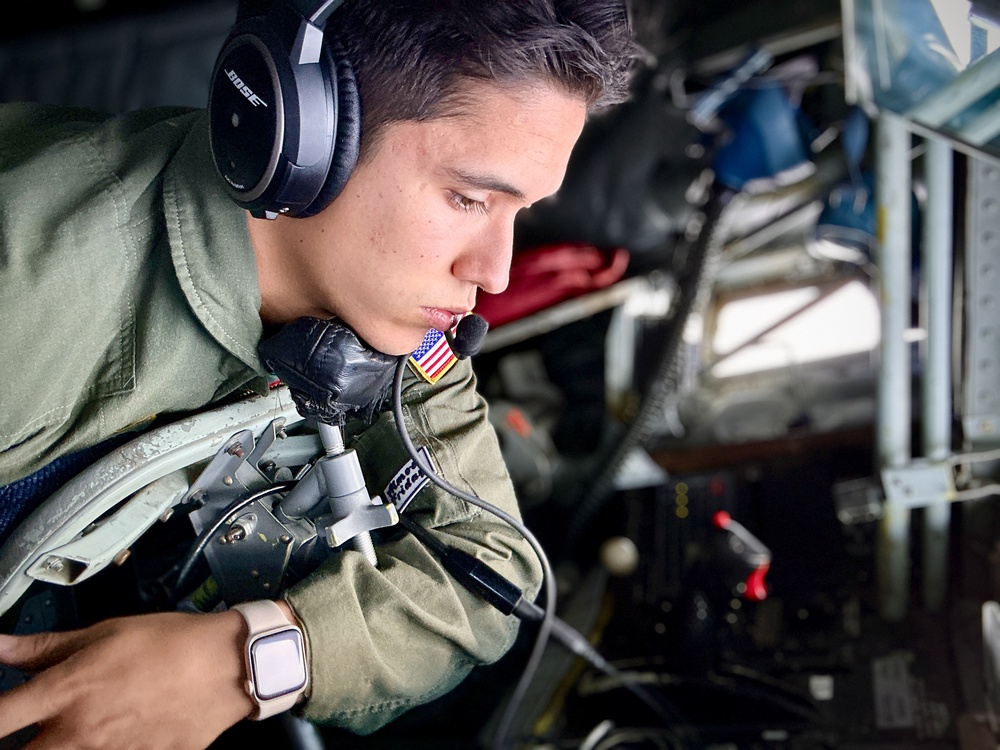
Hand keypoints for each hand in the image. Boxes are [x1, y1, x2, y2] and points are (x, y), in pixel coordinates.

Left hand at [0, 609, 254, 748]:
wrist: (228, 667)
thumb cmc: (170, 642)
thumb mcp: (107, 631)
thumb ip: (47, 647)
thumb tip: (1, 645)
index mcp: (67, 689)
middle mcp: (79, 729)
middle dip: (21, 744)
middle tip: (33, 730)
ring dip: (63, 745)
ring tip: (84, 726)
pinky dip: (104, 748)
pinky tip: (118, 731)